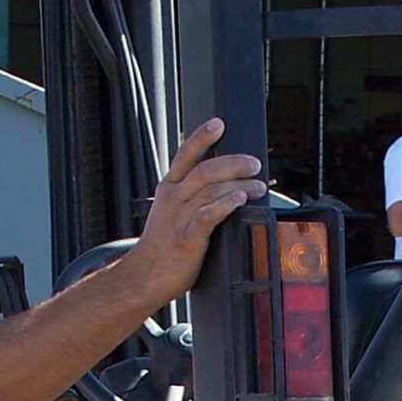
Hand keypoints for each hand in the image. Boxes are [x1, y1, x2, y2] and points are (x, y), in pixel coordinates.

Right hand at [130, 119, 264, 302]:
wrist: (143, 277)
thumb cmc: (162, 247)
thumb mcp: (170, 212)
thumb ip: (190, 196)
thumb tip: (221, 185)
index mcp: (169, 189)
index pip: (185, 155)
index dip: (201, 137)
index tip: (218, 123)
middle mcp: (173, 199)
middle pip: (205, 170)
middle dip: (233, 163)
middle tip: (254, 164)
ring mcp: (180, 218)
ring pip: (210, 190)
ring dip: (238, 184)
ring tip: (258, 186)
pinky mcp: (187, 239)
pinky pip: (207, 216)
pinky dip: (225, 204)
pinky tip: (239, 199)